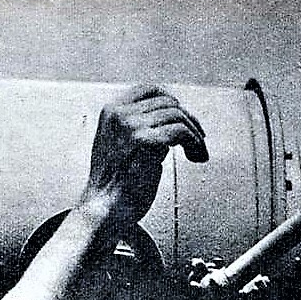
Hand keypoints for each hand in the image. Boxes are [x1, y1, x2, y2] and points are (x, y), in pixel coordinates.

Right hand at [82, 85, 208, 226]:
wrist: (103, 209)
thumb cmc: (113, 185)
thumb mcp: (119, 145)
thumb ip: (139, 128)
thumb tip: (171, 122)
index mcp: (110, 113)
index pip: (148, 90)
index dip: (172, 101)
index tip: (184, 117)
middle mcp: (119, 115)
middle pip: (168, 103)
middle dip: (188, 120)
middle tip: (197, 139)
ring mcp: (130, 126)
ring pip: (178, 116)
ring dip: (194, 134)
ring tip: (197, 151)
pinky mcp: (144, 141)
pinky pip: (181, 132)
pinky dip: (194, 143)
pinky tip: (195, 155)